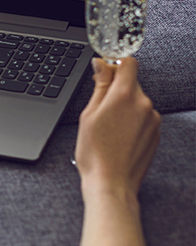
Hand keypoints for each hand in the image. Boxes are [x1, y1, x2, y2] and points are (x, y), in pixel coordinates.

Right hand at [74, 57, 160, 197]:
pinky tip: (118, 135)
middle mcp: (144, 104)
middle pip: (132, 83)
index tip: (104, 71)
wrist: (111, 182)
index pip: (128, 63)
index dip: (114, 64)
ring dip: (123, 106)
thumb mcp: (88, 114)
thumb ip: (99, 85)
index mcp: (125, 95)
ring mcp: (153, 119)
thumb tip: (101, 64)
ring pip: (137, 101)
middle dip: (116, 89)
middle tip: (98, 106)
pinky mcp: (156, 133)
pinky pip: (143, 117)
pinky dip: (131, 121)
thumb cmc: (95, 152)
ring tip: (107, 127)